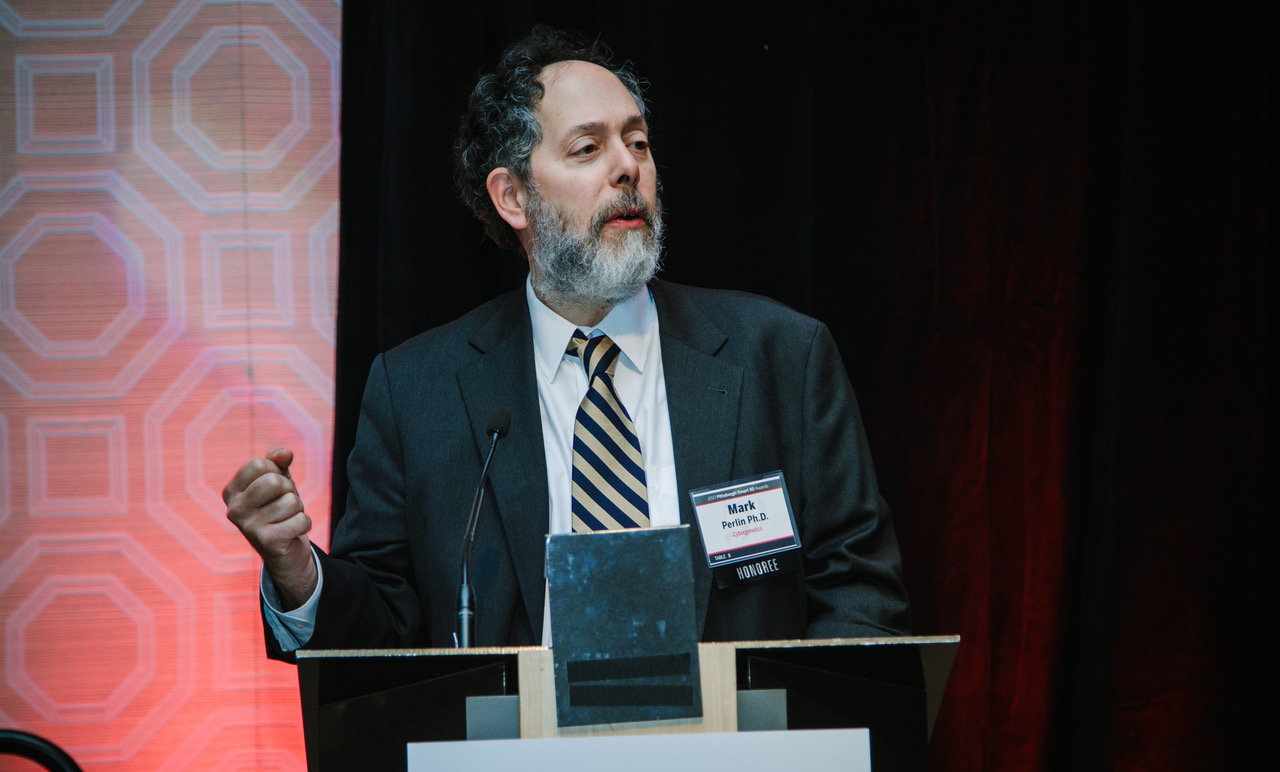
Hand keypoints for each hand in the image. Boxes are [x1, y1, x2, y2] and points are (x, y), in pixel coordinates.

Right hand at [223, 448, 317, 609]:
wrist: (284, 550)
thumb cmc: (278, 508)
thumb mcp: (277, 480)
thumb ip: (278, 462)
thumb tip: (285, 454)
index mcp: (232, 492)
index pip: (260, 464)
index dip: (276, 471)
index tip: (274, 488)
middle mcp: (234, 510)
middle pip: (274, 481)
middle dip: (288, 490)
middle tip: (283, 504)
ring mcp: (249, 527)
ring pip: (291, 501)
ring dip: (297, 509)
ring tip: (286, 519)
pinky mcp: (268, 542)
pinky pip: (302, 520)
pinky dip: (304, 524)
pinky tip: (292, 531)